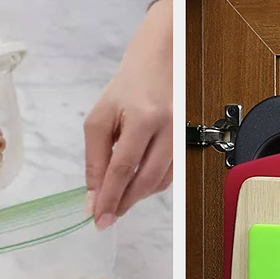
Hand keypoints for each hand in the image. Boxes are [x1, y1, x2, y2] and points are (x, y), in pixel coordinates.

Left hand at [83, 0, 173, 227]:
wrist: (161, 60)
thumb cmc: (128, 86)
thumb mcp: (100, 117)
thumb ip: (95, 158)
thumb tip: (93, 195)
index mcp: (144, 118)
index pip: (123, 168)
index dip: (109, 197)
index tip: (97, 218)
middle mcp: (168, 129)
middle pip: (145, 180)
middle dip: (123, 204)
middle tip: (105, 218)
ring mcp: (181, 136)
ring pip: (160, 182)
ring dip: (135, 198)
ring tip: (116, 204)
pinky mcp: (186, 142)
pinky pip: (169, 175)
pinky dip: (149, 187)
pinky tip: (134, 188)